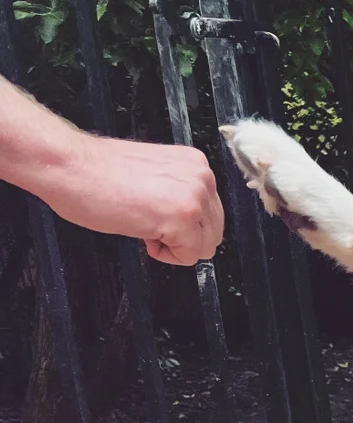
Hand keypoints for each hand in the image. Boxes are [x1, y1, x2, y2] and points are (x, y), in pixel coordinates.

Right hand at [33, 131, 224, 265]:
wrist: (69, 165)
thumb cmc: (98, 174)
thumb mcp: (155, 179)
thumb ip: (180, 194)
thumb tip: (192, 222)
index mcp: (196, 165)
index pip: (211, 214)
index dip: (183, 224)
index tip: (155, 214)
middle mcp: (202, 178)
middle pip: (213, 233)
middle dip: (183, 238)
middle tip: (149, 223)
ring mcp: (195, 197)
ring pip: (204, 247)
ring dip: (175, 246)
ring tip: (144, 225)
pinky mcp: (183, 217)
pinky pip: (189, 256)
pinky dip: (166, 255)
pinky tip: (143, 234)